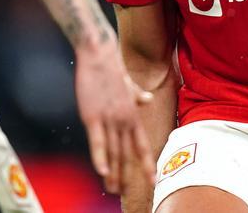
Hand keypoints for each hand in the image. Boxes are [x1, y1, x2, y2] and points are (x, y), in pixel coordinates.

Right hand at [74, 39, 153, 193]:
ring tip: (112, 189)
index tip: (154, 180)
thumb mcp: (128, 83)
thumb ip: (137, 94)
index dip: (147, 164)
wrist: (99, 53)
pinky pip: (98, 141)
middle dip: (126, 175)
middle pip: (126, 154)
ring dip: (113, 172)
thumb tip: (147, 99)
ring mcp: (109, 119)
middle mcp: (124, 120)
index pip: (142, 145)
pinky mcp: (93, 116)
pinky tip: (102, 171)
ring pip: (113, 151)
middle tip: (123, 193)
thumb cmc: (111, 67)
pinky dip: (100, 157)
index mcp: (133, 114)